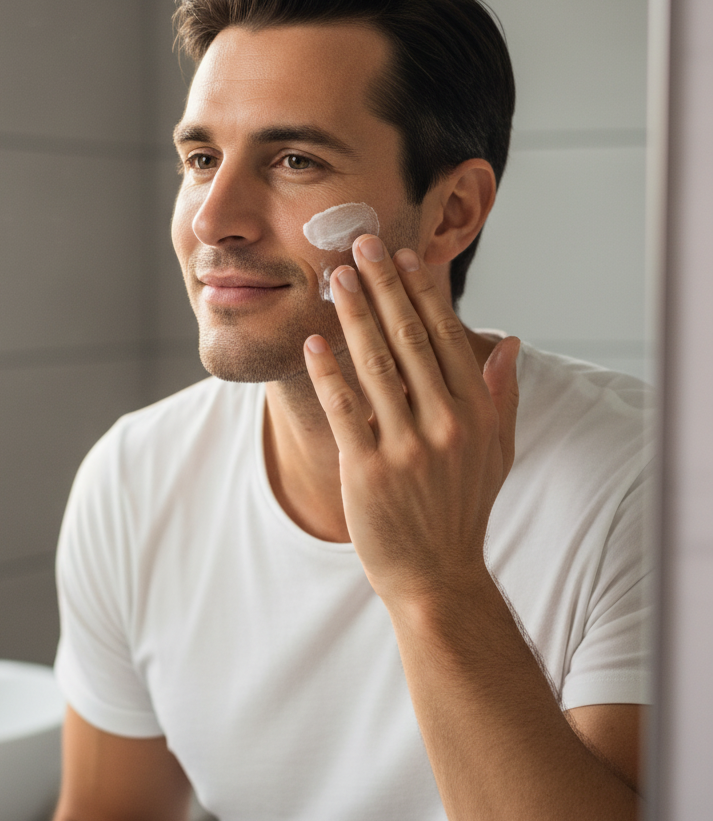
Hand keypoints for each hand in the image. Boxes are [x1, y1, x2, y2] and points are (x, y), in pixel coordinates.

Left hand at [303, 234, 518, 609]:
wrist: (436, 576)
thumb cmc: (463, 509)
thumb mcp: (497, 453)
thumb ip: (502, 395)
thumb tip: (508, 341)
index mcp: (476, 413)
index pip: (447, 337)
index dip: (422, 293)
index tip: (404, 258)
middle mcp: (446, 423)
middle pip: (409, 339)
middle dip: (384, 286)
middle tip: (362, 244)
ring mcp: (406, 447)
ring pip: (375, 364)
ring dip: (354, 314)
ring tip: (336, 277)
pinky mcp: (367, 470)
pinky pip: (343, 408)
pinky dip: (327, 371)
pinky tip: (313, 341)